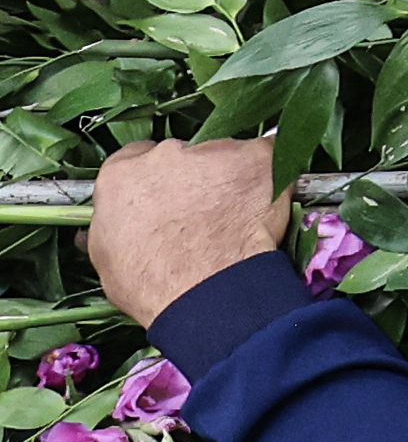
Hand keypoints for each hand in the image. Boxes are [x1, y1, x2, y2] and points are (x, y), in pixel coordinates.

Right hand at [87, 137, 278, 325]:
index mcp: (121, 174)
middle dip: (193, 177)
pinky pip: (267, 157)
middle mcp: (165, 154)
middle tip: (205, 212)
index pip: (137, 159)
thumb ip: (110, 226)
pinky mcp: (256, 157)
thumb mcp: (107, 257)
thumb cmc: (149, 283)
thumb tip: (104, 226)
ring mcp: (212, 151)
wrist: (203, 290)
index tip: (169, 198)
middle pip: (182, 155)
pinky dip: (268, 176)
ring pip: (225, 156)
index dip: (156, 180)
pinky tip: (265, 204)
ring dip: (230, 178)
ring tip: (237, 215)